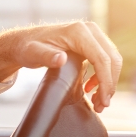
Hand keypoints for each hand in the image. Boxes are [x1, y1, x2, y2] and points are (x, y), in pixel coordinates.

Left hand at [0, 21, 122, 112]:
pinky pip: (104, 60)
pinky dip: (102, 76)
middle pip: (111, 59)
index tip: (103, 101)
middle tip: (102, 106)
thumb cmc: (28, 48)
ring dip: (108, 82)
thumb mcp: (33, 53)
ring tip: (98, 102)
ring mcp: (92, 35)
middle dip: (109, 84)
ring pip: (111, 60)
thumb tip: (61, 59)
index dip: (106, 81)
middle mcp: (89, 30)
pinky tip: (90, 88)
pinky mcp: (91, 42)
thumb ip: (46, 56)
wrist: (24, 42)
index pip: (101, 58)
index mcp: (79, 32)